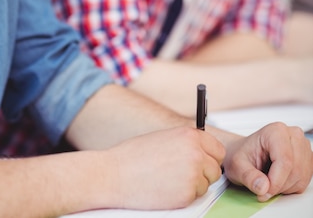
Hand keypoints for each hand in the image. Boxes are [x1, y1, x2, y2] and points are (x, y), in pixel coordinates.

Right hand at [105, 127, 224, 209]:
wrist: (115, 174)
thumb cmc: (134, 156)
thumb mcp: (164, 138)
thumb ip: (185, 143)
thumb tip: (202, 151)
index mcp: (190, 135)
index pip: (218, 149)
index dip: (209, 157)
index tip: (201, 162)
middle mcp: (195, 152)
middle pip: (215, 169)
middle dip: (203, 173)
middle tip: (182, 174)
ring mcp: (193, 174)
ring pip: (205, 184)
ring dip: (192, 185)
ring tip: (168, 180)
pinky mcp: (186, 194)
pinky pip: (194, 197)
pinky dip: (183, 196)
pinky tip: (165, 189)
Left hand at [222, 122, 312, 200]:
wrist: (245, 153)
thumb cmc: (242, 155)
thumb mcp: (237, 165)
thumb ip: (249, 176)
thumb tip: (263, 187)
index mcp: (276, 131)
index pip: (285, 161)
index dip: (275, 181)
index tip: (264, 191)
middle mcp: (293, 136)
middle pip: (295, 170)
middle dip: (278, 185)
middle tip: (262, 186)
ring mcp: (302, 148)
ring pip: (300, 178)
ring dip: (283, 187)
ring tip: (267, 179)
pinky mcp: (307, 161)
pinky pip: (303, 182)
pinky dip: (289, 188)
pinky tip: (277, 179)